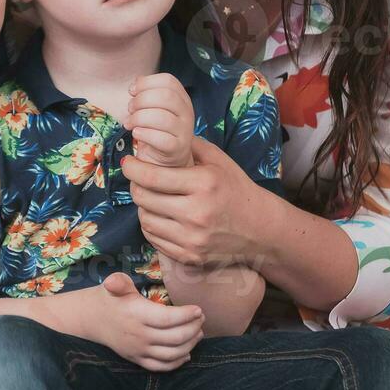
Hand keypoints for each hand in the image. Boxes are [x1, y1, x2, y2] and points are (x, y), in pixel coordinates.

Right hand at [88, 272, 203, 371]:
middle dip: (193, 328)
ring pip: (172, 354)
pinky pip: (161, 366)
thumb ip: (119, 282)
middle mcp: (139, 335)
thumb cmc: (109, 298)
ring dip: (190, 344)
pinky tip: (187, 353)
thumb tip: (113, 281)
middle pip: (174, 337)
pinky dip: (177, 362)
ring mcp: (139, 350)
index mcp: (136, 315)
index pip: (167, 318)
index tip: (199, 309)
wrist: (92, 319)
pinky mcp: (137, 360)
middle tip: (201, 318)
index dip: (186, 315)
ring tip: (198, 332)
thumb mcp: (114, 285)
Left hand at [123, 137, 261, 268]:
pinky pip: (154, 239)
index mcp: (203, 184)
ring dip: (143, 207)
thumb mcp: (218, 160)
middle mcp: (196, 213)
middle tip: (139, 179)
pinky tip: (160, 216)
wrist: (260, 228)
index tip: (128, 163)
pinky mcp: (189, 256)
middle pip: (144, 198)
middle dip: (135, 185)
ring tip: (151, 197)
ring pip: (145, 220)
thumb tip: (156, 134)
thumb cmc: (236, 189)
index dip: (132, 168)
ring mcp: (192, 238)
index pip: (151, 176)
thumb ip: (188, 145)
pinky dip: (152, 226)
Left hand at [126, 72, 194, 167]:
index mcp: (182, 98)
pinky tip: (136, 133)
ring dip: (138, 118)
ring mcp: (184, 131)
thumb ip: (147, 92)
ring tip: (129, 123)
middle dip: (141, 100)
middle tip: (130, 109)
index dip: (146, 83)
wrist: (164, 160)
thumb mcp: (153, 108)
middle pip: (166, 96)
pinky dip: (144, 134)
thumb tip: (136, 83)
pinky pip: (161, 139)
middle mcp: (187, 113)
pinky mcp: (177, 149)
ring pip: (162, 117)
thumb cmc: (155, 130)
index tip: (131, 91)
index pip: (168, 81)